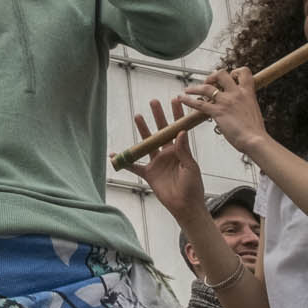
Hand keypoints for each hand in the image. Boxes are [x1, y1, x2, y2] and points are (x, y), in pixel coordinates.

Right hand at [126, 98, 207, 217]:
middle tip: (154, 102)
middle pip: (161, 131)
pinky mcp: (148, 173)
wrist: (185, 206)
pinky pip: (134, 166)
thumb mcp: (190, 167)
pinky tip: (114, 155)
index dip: (176, 115)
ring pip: (147, 143)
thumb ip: (184, 151)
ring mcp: (157, 162)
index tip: (174, 100)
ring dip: (143, 130)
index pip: (178, 129)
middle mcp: (167, 153)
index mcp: (180, 150)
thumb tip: (180, 132)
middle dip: (158, 116)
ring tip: (138, 116)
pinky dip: (124, 161)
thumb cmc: (193, 187)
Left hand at [175, 68, 269, 154]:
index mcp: (248, 93)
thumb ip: (246, 106)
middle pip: (221, 74)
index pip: (244, 72)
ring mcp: (226, 102)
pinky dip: (188, 100)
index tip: (230, 77)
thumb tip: (242, 108)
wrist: (256, 140)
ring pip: (207, 87)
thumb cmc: (256, 132)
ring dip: (195, 87)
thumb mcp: (254, 112)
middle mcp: (237, 94)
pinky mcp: (218, 112)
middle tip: (208, 84)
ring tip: (188, 90)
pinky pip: (200, 103)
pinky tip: (182, 98)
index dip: (235, 72)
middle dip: (212, 76)